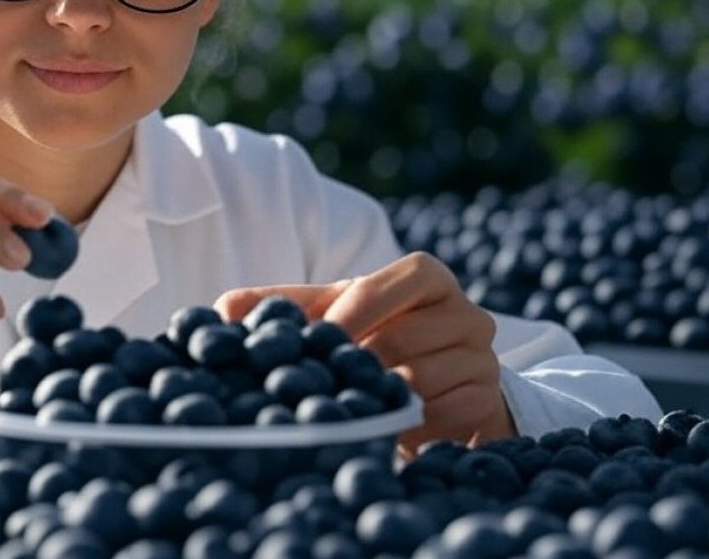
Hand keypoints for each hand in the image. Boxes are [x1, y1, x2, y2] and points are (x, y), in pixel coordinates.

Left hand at [215, 252, 515, 456]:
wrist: (433, 386)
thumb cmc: (371, 336)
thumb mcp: (331, 314)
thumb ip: (283, 307)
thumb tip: (222, 311)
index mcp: (425, 277)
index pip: (399, 279)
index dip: (359, 309)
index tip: (322, 339)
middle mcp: (465, 311)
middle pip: (407, 335)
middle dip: (359, 363)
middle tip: (325, 385)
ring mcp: (483, 357)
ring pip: (425, 379)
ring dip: (380, 399)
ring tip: (350, 410)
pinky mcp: (486, 400)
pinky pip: (445, 414)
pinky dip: (408, 425)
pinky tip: (384, 431)